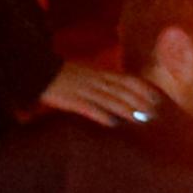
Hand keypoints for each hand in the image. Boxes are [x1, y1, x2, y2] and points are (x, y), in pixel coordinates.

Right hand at [37, 60, 160, 126]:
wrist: (36, 69)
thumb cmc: (60, 72)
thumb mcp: (84, 70)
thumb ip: (100, 78)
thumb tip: (114, 88)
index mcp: (98, 72)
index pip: (127, 79)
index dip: (142, 88)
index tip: (156, 97)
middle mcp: (95, 80)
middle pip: (122, 91)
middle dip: (139, 102)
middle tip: (154, 113)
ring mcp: (84, 89)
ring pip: (110, 100)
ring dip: (126, 110)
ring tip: (140, 120)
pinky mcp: (71, 100)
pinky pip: (89, 108)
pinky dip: (102, 115)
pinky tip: (113, 124)